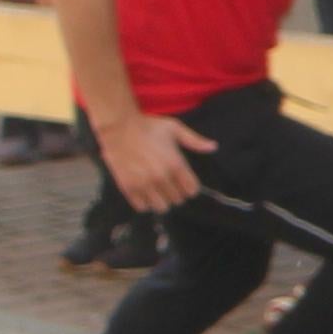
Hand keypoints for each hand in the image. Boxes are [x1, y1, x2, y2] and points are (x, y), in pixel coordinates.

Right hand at [92, 114, 216, 216]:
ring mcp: (145, 185)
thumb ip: (195, 141)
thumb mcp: (174, 128)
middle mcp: (162, 178)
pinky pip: (143, 207)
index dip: (190, 186)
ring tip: (156, 190)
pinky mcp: (129, 188)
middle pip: (178, 200)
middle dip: (176, 192)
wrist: (118, 127)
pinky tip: (144, 192)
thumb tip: (214, 147)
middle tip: (169, 182)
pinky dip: (145, 202)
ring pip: (162, 207)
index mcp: (176, 165)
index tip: (184, 181)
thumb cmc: (148, 126)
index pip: (192, 191)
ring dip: (161, 200)